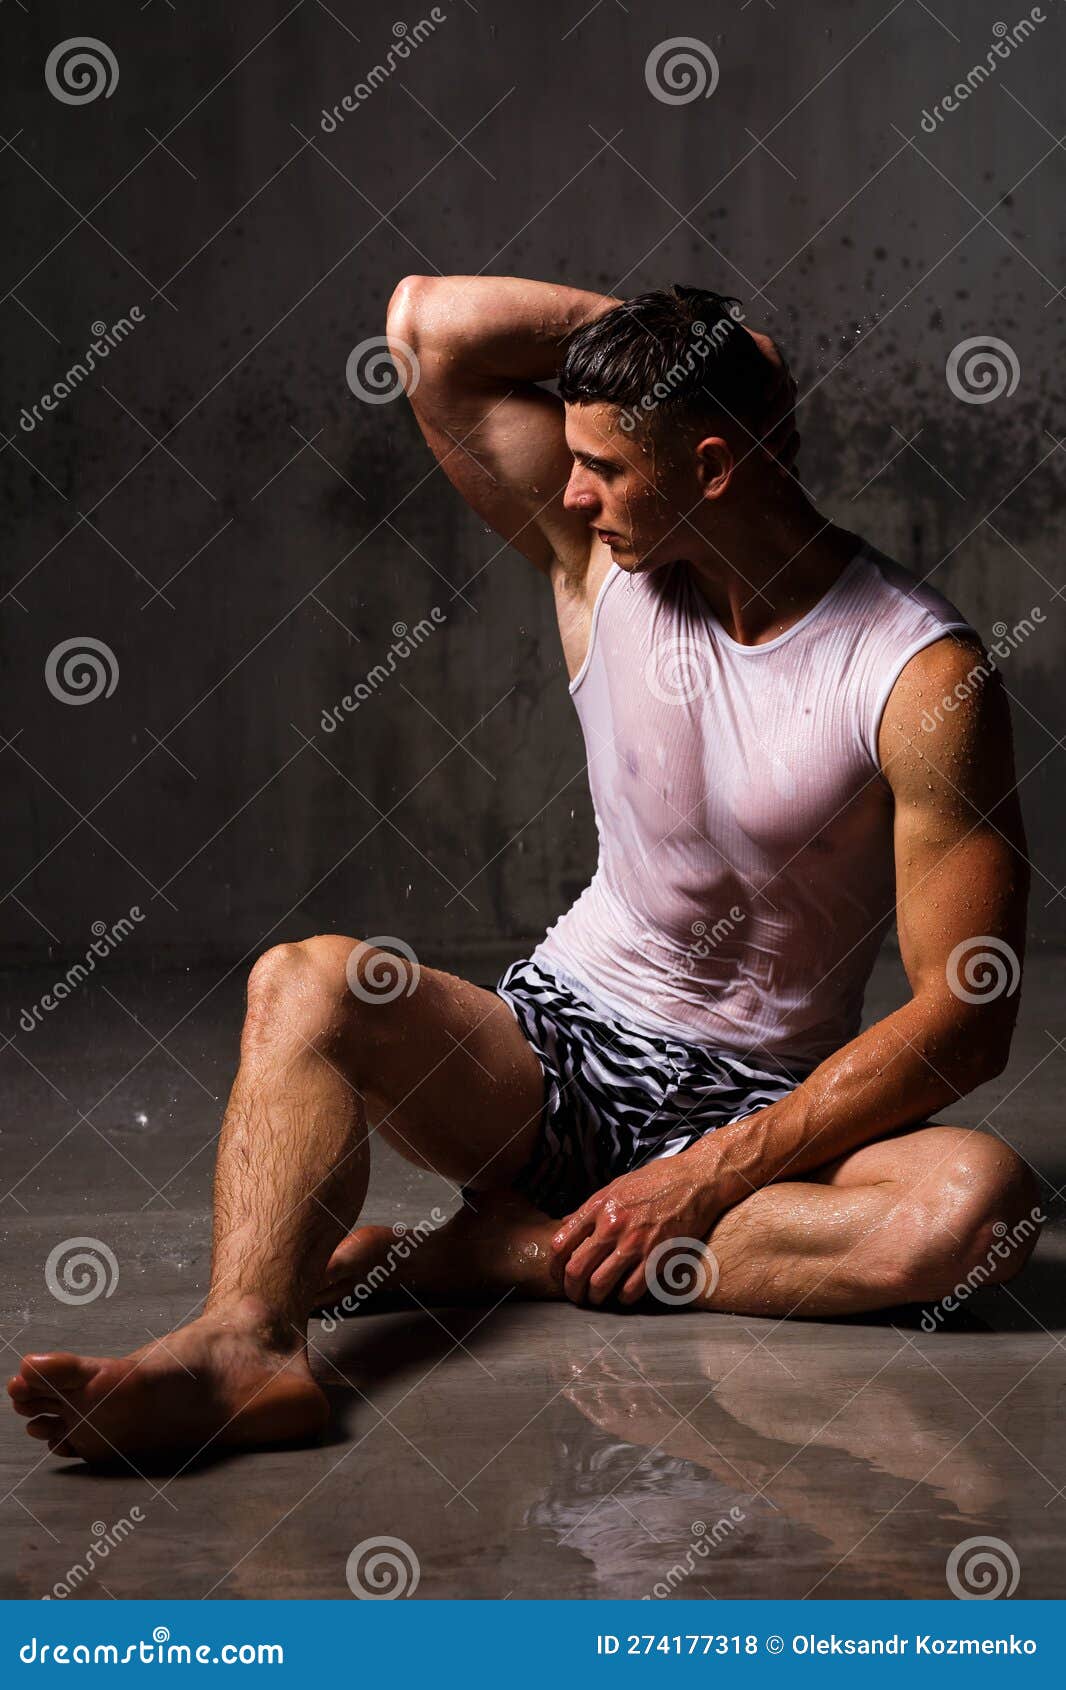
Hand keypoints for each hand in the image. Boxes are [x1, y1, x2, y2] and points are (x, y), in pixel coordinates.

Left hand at [549, 1158, 719, 1308]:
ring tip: (597, 1298)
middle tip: (575, 1295)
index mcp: (599, 1207)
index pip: (561, 1243)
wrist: (695, 1181)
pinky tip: (624, 1294)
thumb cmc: (656, 1181)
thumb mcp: (616, 1186)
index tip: (558, 1275)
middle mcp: (613, 1226)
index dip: (554, 1266)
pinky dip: (623, 1298)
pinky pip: (631, 1291)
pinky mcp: (658, 1258)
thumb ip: (590, 1209)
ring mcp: (635, 1244)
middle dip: (571, 1289)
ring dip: (595, 1297)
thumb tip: (567, 1225)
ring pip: (600, 1285)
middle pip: (577, 1270)